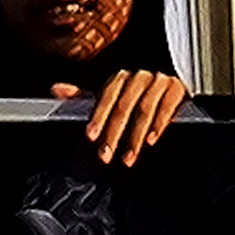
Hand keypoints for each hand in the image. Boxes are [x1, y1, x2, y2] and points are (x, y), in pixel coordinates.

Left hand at [53, 70, 189, 166]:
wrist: (170, 88)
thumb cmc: (136, 97)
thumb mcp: (109, 98)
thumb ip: (83, 96)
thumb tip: (56, 89)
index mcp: (120, 78)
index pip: (107, 96)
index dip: (98, 117)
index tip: (91, 136)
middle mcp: (139, 77)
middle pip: (124, 106)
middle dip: (114, 133)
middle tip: (106, 155)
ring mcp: (159, 82)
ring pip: (145, 110)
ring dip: (135, 137)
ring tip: (128, 157)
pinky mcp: (177, 90)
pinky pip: (167, 107)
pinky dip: (159, 125)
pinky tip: (151, 140)